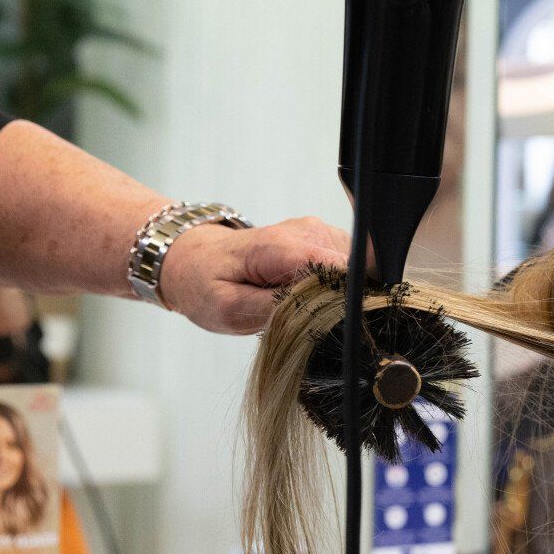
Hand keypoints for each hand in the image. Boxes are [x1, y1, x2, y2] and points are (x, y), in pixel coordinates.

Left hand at [163, 218, 347, 334]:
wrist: (196, 257)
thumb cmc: (206, 284)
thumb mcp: (228, 309)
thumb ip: (277, 308)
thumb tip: (322, 311)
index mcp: (281, 247)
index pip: (339, 270)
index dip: (345, 299)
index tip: (332, 322)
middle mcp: (307, 232)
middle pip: (352, 271)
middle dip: (339, 300)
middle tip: (307, 317)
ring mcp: (319, 231)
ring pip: (356, 269)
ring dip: (337, 293)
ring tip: (303, 303)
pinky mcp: (326, 238)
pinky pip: (350, 265)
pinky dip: (336, 285)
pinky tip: (309, 292)